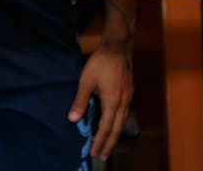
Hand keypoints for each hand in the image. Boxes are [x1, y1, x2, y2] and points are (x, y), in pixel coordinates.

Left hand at [68, 43, 132, 161]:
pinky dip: (119, 122)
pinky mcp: (130, 90)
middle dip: (110, 143)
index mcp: (112, 102)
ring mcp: (128, 96)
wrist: (118, 46)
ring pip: (123, 120)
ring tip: (109, 143)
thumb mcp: (86, 81)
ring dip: (116, 134)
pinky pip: (125, 112)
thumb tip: (72, 120)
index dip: (100, 141)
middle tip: (103, 156)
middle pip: (117, 128)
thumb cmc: (100, 63)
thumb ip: (80, 101)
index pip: (106, 127)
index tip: (94, 152)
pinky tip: (116, 122)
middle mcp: (123, 102)